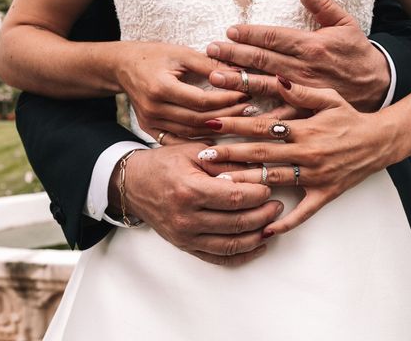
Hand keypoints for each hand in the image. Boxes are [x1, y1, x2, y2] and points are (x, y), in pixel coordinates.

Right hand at [109, 144, 283, 265]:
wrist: (133, 184)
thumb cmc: (164, 163)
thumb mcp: (194, 152)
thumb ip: (226, 160)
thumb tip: (259, 166)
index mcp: (189, 190)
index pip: (235, 198)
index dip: (258, 194)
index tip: (269, 187)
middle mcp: (186, 218)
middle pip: (237, 223)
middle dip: (264, 214)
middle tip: (277, 205)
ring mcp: (185, 236)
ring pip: (232, 244)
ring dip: (258, 235)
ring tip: (272, 223)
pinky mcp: (185, 246)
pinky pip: (219, 258)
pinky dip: (243, 255)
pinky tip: (258, 244)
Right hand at [115, 41, 253, 137]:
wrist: (122, 67)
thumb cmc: (153, 55)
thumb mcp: (181, 53)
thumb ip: (209, 64)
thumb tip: (240, 73)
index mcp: (160, 88)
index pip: (201, 100)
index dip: (226, 99)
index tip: (246, 94)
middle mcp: (154, 108)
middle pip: (198, 119)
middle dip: (227, 115)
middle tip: (249, 109)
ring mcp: (150, 122)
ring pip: (191, 132)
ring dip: (217, 128)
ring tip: (239, 119)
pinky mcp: (150, 129)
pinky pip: (179, 139)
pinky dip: (199, 139)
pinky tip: (217, 134)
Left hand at [198, 77, 397, 235]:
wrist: (380, 141)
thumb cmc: (350, 117)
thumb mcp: (328, 98)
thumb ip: (300, 92)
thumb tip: (276, 79)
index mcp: (304, 128)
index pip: (263, 126)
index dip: (235, 125)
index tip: (211, 124)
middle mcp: (307, 153)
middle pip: (262, 154)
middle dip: (230, 154)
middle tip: (203, 157)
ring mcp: (315, 176)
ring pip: (275, 180)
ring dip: (247, 183)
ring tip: (220, 186)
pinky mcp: (325, 194)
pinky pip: (304, 212)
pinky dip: (286, 222)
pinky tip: (265, 229)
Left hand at [206, 0, 390, 112]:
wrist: (379, 86)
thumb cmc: (358, 53)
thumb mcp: (345, 24)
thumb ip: (322, 4)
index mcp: (311, 45)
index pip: (274, 36)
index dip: (250, 33)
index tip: (229, 31)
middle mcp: (304, 68)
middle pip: (263, 59)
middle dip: (234, 54)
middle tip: (210, 50)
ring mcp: (303, 90)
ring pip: (265, 85)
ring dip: (237, 80)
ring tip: (214, 77)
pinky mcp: (306, 109)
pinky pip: (279, 112)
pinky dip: (260, 113)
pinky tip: (239, 110)